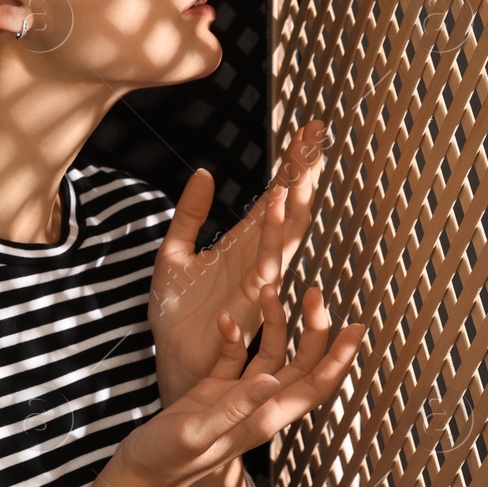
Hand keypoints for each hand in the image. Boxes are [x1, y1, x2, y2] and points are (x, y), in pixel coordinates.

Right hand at [110, 281, 363, 486]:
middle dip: (314, 329)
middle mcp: (259, 407)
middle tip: (315, 291)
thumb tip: (270, 381)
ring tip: (268, 289)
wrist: (140, 472)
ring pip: (272, 354)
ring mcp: (238, 397)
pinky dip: (234, 334)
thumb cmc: (166, 459)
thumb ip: (233, 408)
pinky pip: (236, 356)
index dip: (339, 358)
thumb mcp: (197, 433)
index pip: (315, 385)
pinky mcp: (215, 390)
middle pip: (302, 365)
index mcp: (263, 420)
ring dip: (275, 322)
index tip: (357, 327)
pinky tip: (222, 318)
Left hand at [149, 121, 326, 399]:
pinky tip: (277, 205)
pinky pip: (267, 262)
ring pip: (287, 231)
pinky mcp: (251, 300)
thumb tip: (207, 173)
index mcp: (245, 244)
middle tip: (317, 133)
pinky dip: (274, 234)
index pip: (276, 195)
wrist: (171, 358)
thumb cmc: (177, 315)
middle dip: (304, 171)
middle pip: (291, 206)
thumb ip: (190, 214)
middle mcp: (260, 258)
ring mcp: (260, 278)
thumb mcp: (174, 253)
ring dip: (295, 197)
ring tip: (301, 162)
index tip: (308, 128)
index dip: (291, 164)